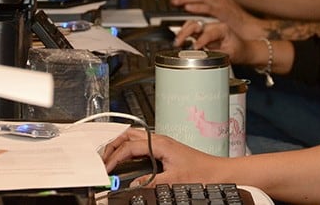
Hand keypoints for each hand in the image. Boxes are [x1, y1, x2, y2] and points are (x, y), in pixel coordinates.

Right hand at [102, 129, 221, 186]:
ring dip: (120, 145)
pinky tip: (126, 158)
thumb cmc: (202, 172)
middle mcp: (160, 140)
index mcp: (160, 143)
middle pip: (128, 135)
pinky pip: (141, 144)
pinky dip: (129, 149)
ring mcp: (162, 143)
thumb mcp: (174, 180)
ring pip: (134, 137)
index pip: (130, 147)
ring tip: (110, 157)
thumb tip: (133, 185)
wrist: (217, 171)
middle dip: (112, 145)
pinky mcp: (164, 149)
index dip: (115, 157)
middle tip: (102, 158)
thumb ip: (151, 182)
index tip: (106, 168)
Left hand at [171, 0, 260, 31]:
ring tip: (177, 2)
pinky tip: (188, 8)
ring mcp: (222, 2)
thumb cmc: (236, 22)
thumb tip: (193, 7)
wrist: (250, 28)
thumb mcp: (220, 11)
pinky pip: (208, 6)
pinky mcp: (224, 11)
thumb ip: (209, 7)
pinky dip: (197, 6)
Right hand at [174, 21, 259, 65]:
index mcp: (223, 28)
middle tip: (179, 43)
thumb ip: (216, 55)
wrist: (244, 49)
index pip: (209, 33)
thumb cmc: (239, 51)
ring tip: (177, 41)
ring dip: (182, 31)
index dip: (201, 40)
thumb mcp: (230, 55)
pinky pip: (191, 28)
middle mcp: (214, 25)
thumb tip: (202, 57)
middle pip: (197, 24)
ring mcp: (208, 27)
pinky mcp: (203, 31)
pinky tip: (179, 39)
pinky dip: (183, 31)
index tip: (195, 48)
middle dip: (186, 32)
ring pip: (192, 24)